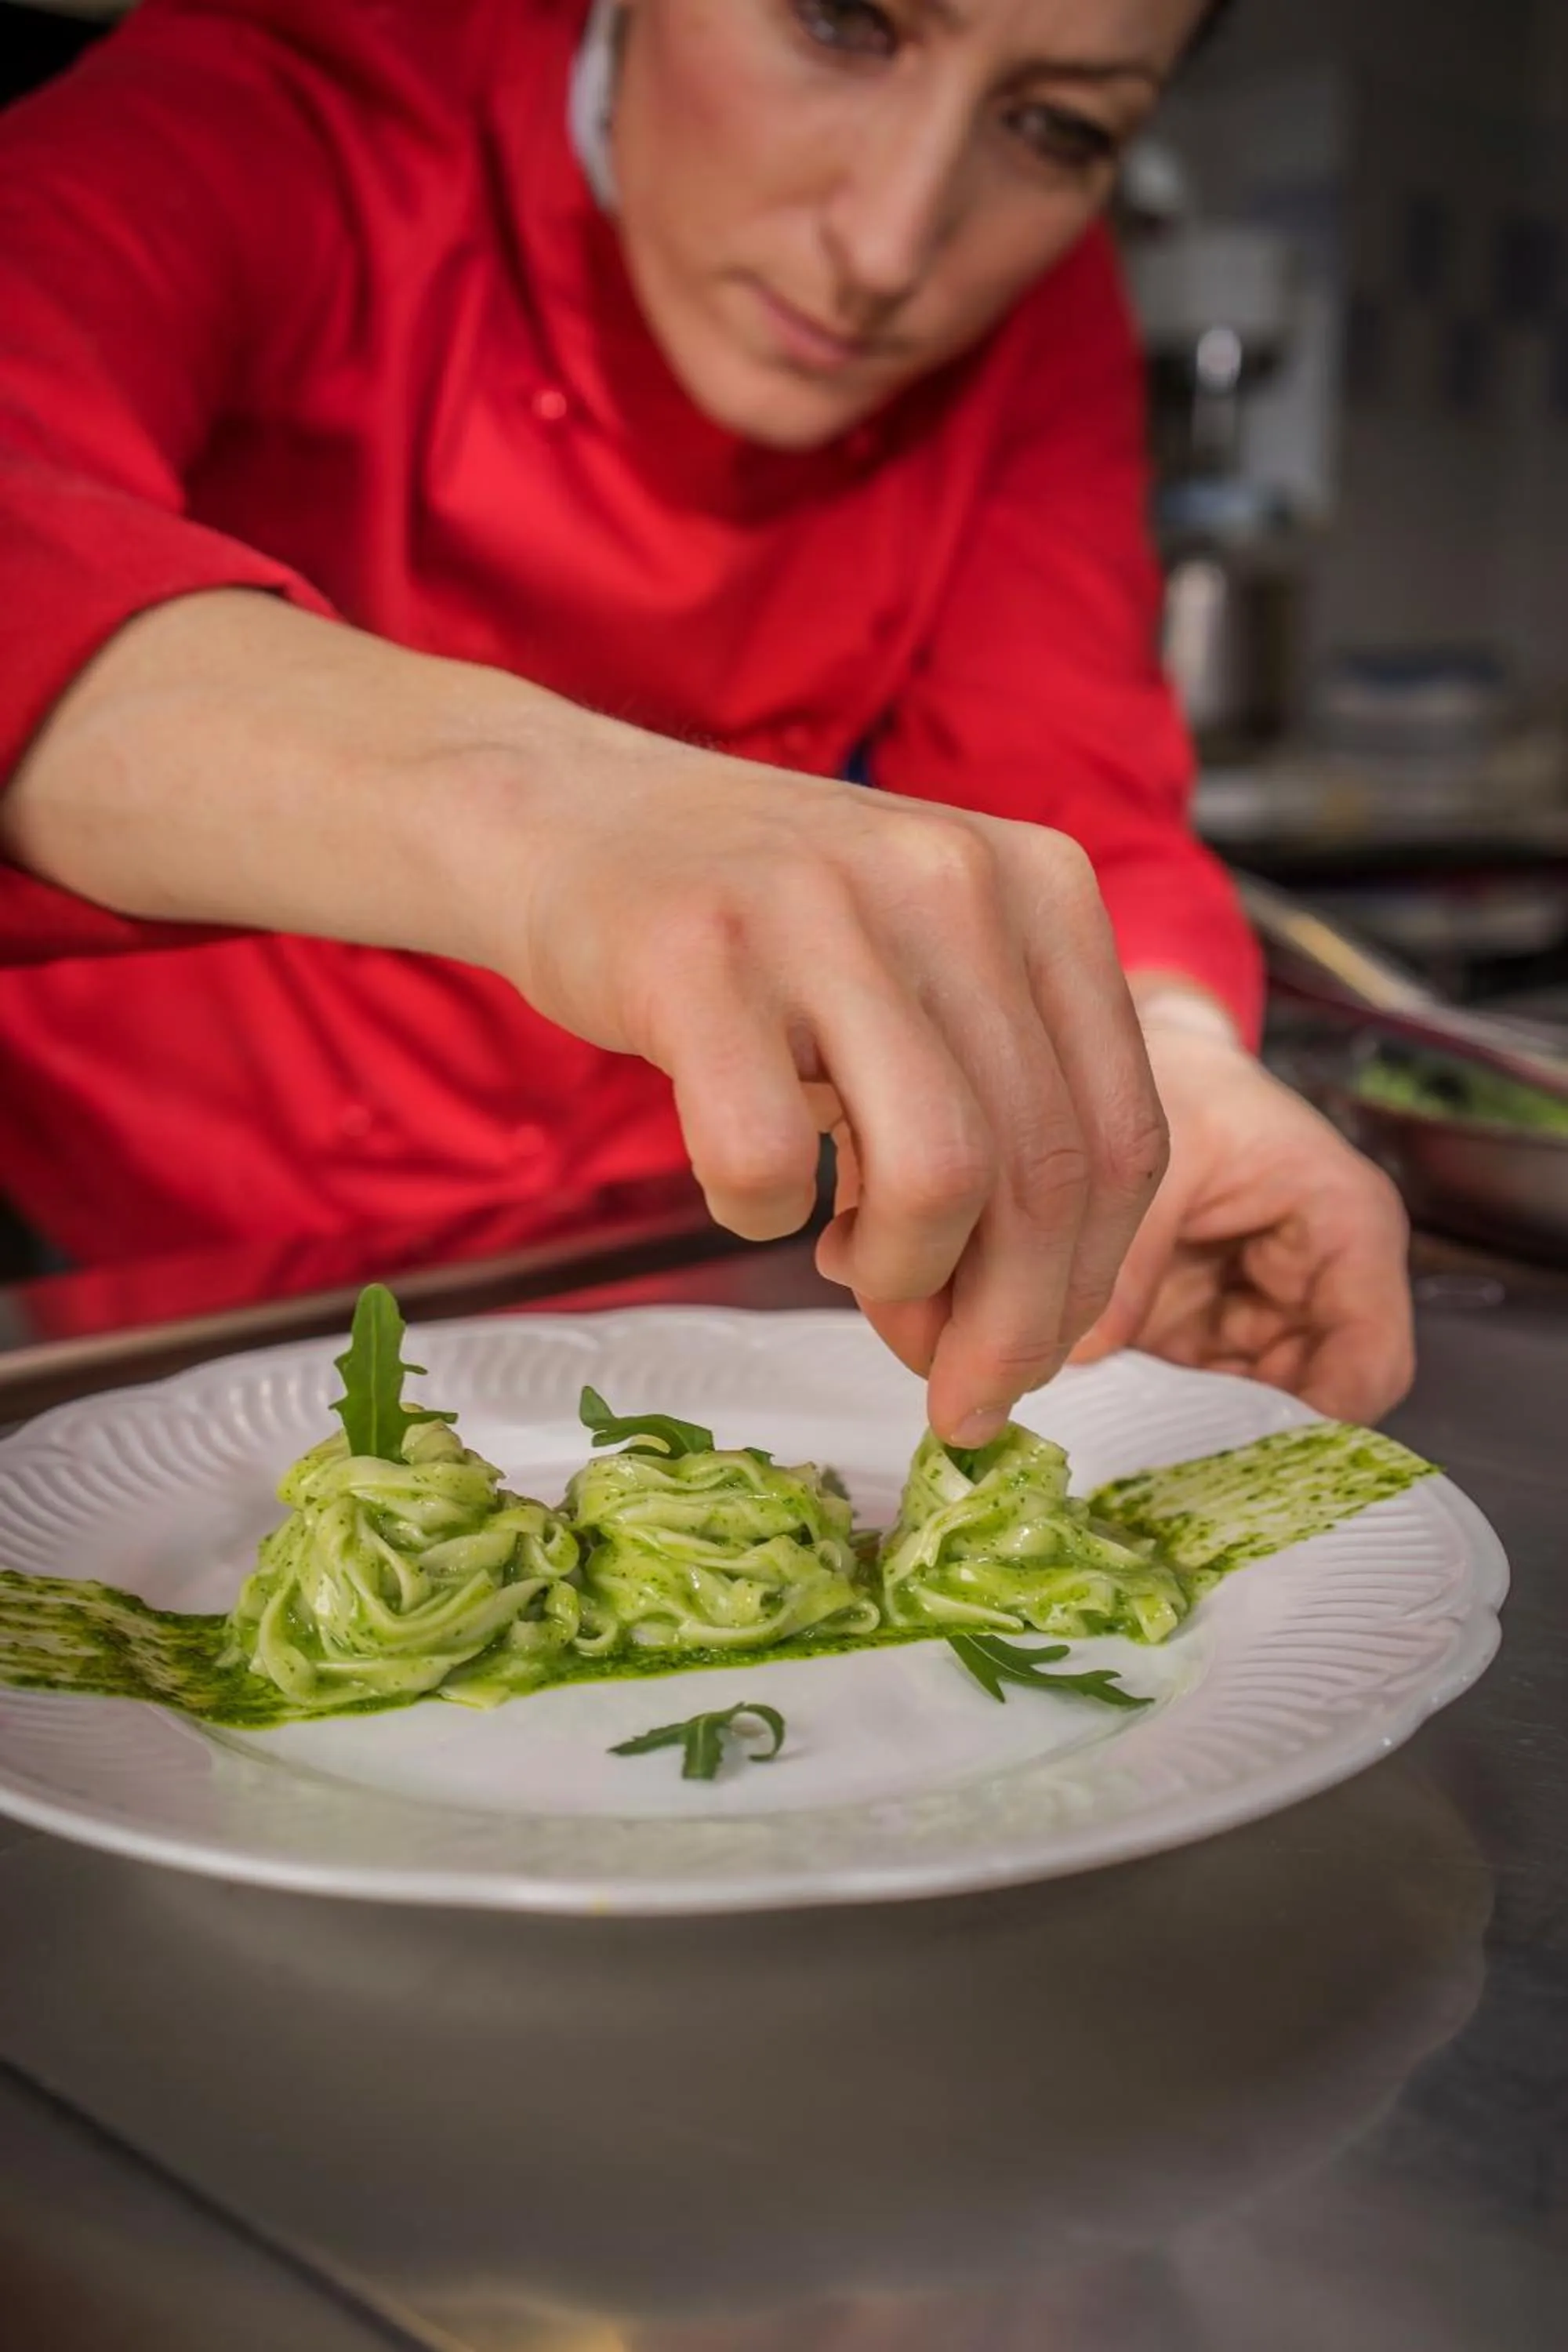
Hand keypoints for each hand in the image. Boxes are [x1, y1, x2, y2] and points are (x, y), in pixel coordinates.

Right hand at [494, 737, 1168, 1443]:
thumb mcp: (923, 972)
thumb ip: (999, 1110)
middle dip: (1006, 1325)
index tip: (1034, 1366)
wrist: (572, 817)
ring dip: (900, 1276)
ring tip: (847, 1267)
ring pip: (938, 1179)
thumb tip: (1021, 1318)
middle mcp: (952, 882)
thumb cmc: (759, 927)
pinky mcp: (699, 956)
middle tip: (956, 1393)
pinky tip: (748, 1184)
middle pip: (1041, 1173)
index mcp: (1042, 886)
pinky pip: (768, 1161)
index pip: (1123, 1134)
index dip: (1087, 1285)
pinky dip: (760, 1216)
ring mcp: (825, 912)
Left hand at [1070, 1016, 1413, 1419]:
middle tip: (1153, 1447)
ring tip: (1116, 1416)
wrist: (1146, 1054)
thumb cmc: (1181, 1081)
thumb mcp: (1157, 1159)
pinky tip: (1103, 1392)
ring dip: (1185, 1421)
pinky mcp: (1206, 1323)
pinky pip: (1192, 1389)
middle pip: (1309, 1404)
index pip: (1369, 1368)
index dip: (1314, 1426)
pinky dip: (1152, 1399)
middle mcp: (1320, 1282)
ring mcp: (1262, 1309)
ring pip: (1245, 1409)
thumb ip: (1130, 1261)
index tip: (1230, 1451)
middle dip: (1235, 1433)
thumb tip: (1083, 1364)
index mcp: (1348, 1230)